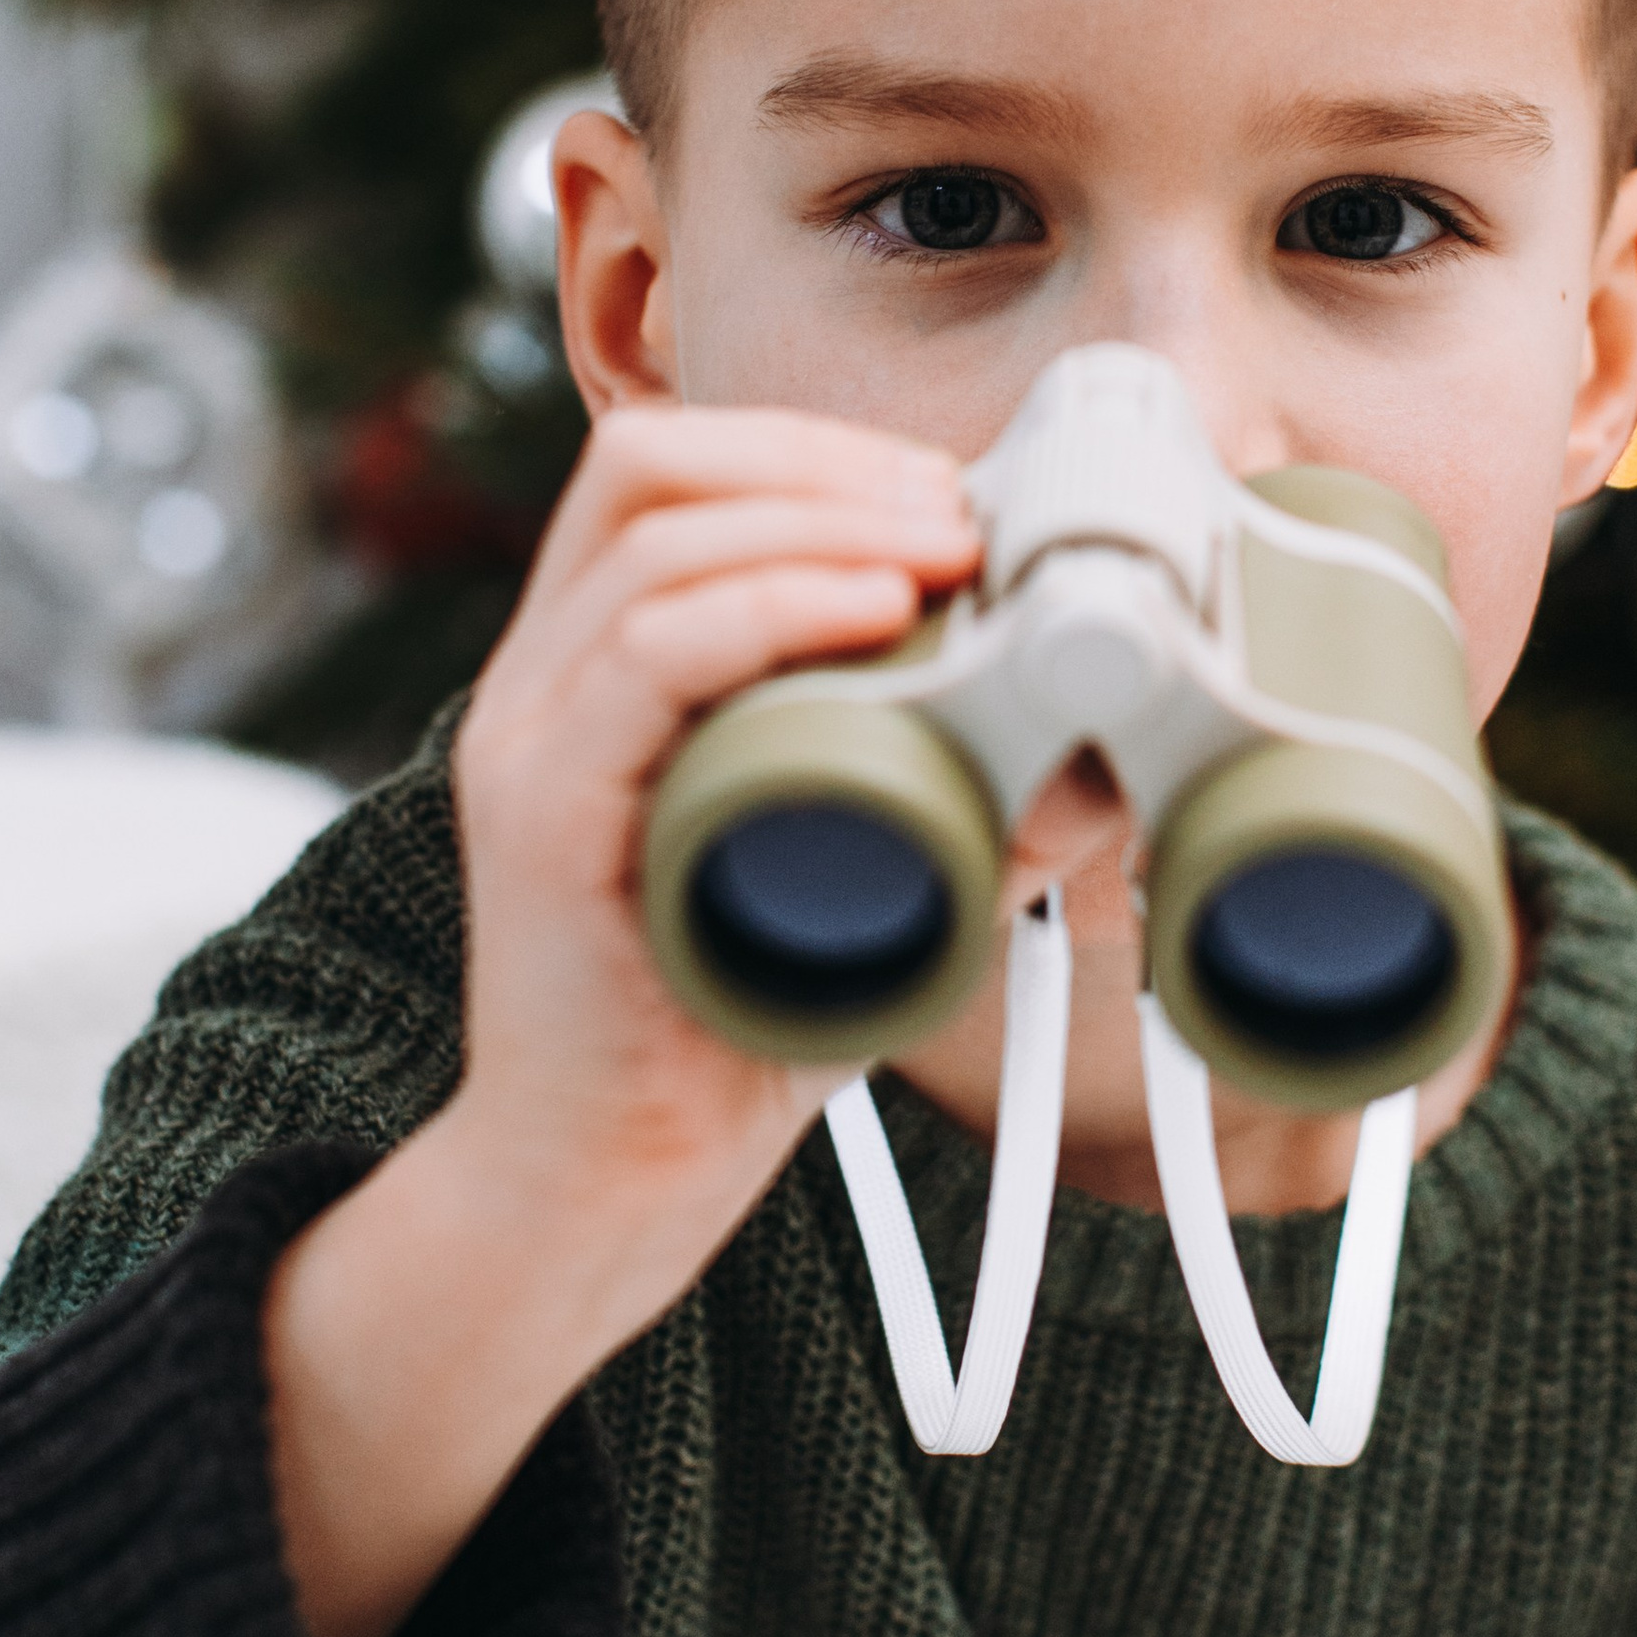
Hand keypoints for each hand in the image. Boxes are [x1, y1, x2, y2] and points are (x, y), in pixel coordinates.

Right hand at [265, 403, 978, 1636]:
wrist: (611, 1184)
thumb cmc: (733, 1025)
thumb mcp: (873, 880)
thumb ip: (970, 809)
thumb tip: (1108, 747)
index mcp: (598, 663)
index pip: (677, 472)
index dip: (821, 452)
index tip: (953, 498)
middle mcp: (543, 676)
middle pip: (652, 466)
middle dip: (827, 460)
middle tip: (964, 513)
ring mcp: (528, 736)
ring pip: (651, 538)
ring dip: (822, 514)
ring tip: (946, 551)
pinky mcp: (538, 814)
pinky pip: (638, 658)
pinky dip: (769, 607)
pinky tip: (874, 610)